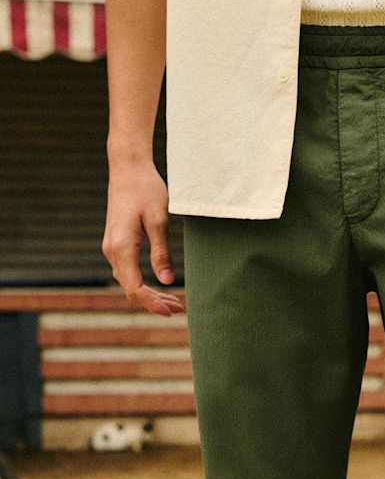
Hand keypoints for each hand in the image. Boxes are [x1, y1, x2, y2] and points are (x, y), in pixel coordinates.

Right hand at [102, 160, 185, 317]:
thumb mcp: (158, 220)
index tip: (172, 310)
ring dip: (150, 294)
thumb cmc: (146, 189)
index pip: (135, 288)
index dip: (153, 303)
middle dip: (154, 303)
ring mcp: (112, 247)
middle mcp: (111, 250)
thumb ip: (161, 253)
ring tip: (174, 301)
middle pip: (131, 289)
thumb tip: (167, 282)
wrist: (128, 168)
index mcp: (121, 247)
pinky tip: (160, 286)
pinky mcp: (116, 243)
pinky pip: (128, 272)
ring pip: (129, 282)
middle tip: (179, 309)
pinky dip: (143, 283)